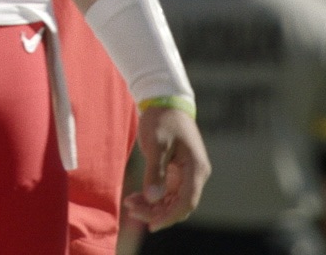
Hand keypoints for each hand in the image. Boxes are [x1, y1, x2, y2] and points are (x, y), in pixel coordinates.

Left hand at [123, 104, 209, 228]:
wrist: (164, 101)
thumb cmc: (162, 119)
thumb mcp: (156, 144)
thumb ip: (155, 171)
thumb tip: (154, 198)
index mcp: (196, 168)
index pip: (187, 201)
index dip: (169, 216)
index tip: (151, 225)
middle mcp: (196, 173)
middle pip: (179, 204)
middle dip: (156, 212)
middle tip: (131, 209)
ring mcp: (188, 173)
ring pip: (172, 200)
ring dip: (153, 206)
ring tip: (130, 203)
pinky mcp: (178, 171)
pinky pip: (167, 192)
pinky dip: (153, 197)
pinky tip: (136, 197)